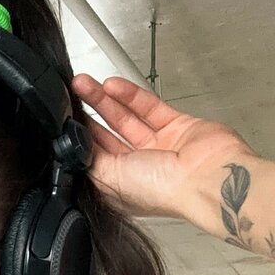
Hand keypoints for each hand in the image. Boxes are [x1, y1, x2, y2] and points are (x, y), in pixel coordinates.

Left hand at [70, 74, 257, 220]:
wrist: (206, 176)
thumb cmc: (163, 191)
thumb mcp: (110, 179)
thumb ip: (91, 161)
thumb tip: (77, 148)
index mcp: (121, 187)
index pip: (95, 158)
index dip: (81, 138)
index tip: (68, 120)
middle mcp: (139, 168)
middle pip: (108, 136)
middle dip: (90, 115)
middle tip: (73, 95)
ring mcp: (159, 146)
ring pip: (126, 118)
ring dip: (106, 101)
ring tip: (85, 84)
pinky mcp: (176, 126)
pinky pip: (149, 107)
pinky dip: (130, 96)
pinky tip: (112, 85)